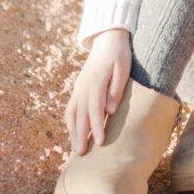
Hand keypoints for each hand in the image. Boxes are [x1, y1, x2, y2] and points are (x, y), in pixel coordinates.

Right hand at [65, 28, 131, 153]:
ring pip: (72, 112)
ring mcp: (79, 87)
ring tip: (75, 150)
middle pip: (80, 114)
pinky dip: (70, 122)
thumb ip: (116, 89)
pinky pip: (71, 107)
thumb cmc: (119, 54)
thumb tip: (109, 111)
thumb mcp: (123, 68)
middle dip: (80, 135)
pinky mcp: (79, 88)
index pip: (94, 109)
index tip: (99, 143)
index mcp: (96, 81)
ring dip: (73, 131)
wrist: (107, 39)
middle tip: (80, 154)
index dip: (96, 127)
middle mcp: (84, 86)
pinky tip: (73, 133)